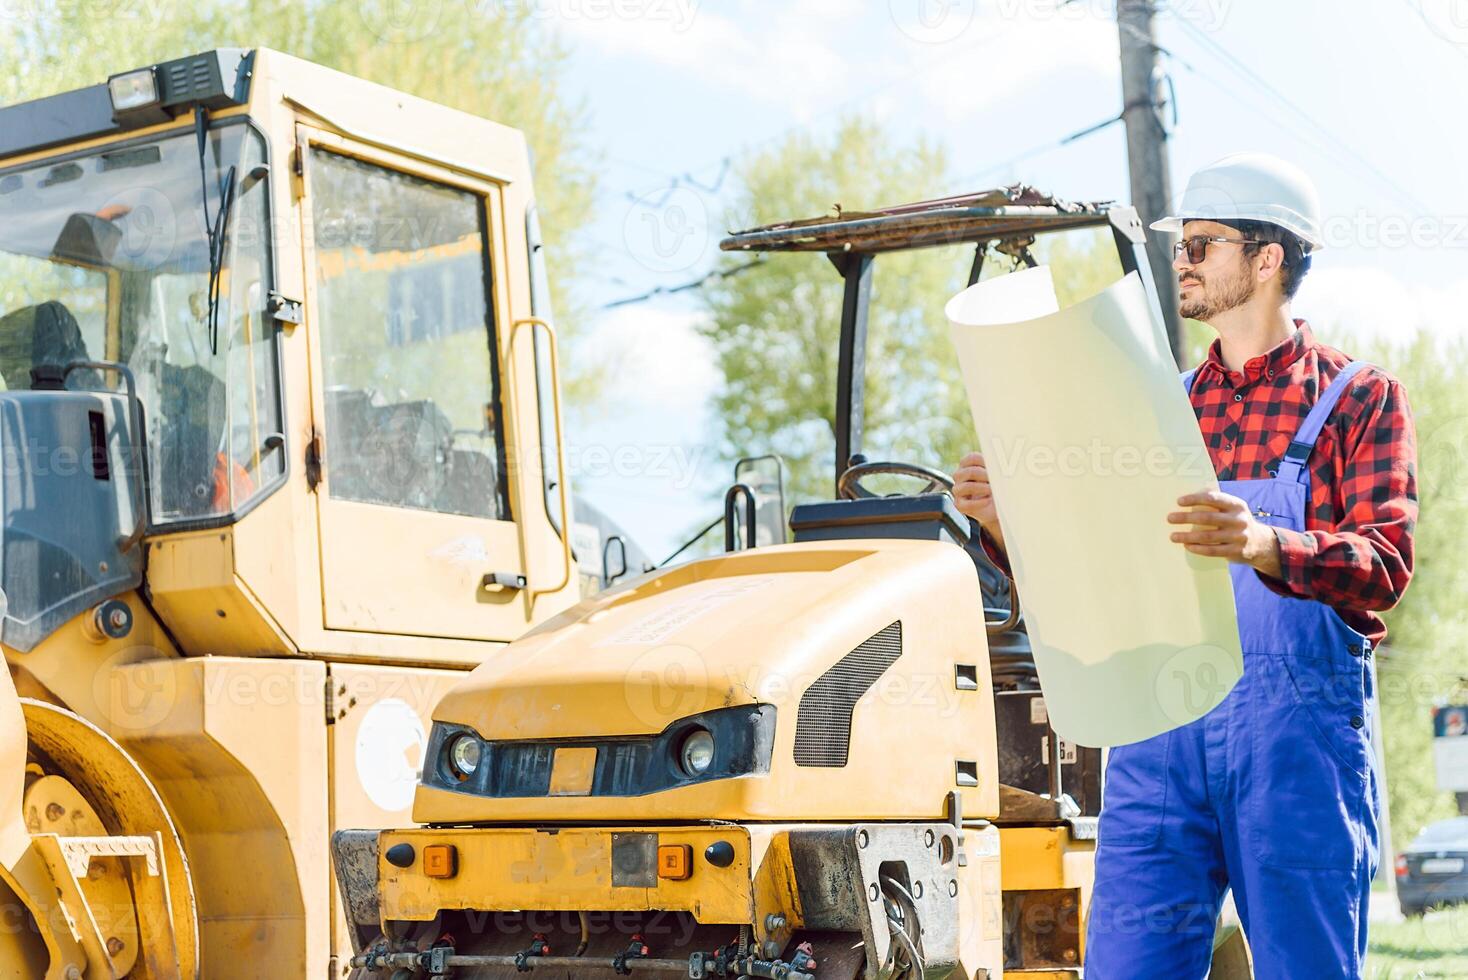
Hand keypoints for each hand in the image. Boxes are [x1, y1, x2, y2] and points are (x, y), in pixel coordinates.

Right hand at [952, 451, 1004, 548]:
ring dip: (980, 488)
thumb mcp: (1000, 477)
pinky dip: (977, 503)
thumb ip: (999, 469)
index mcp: (968, 465)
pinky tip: (987, 501)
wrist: (997, 508)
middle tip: (995, 480)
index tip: (995, 467)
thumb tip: (1010, 465)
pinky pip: (964, 504)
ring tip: (992, 490)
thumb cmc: (999, 489)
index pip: (971, 458)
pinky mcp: (960, 505)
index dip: (984, 461)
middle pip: (967, 472)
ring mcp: (958, 491)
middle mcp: (960, 476)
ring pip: (963, 487)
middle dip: (983, 475)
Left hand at [1168, 489, 1282, 577]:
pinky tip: (1186, 545)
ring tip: (1173, 536)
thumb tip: (1187, 500)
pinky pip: (1212, 550)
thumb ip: (1216, 503)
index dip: (1195, 499)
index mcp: (1236, 505)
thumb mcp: (1232, 509)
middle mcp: (1239, 520)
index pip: (1213, 498)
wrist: (1260, 543)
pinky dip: (1197, 548)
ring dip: (1187, 536)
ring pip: (1207, 536)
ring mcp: (1238, 537)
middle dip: (1186, 518)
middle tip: (1170, 518)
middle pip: (1207, 518)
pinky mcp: (1236, 551)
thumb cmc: (1236, 521)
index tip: (1179, 502)